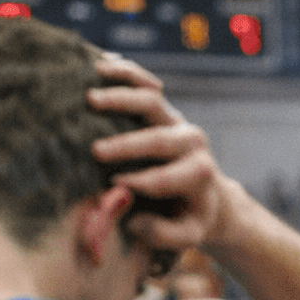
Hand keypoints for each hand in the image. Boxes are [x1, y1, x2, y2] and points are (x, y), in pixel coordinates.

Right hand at [88, 54, 228, 253]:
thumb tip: (133, 220)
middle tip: (96, 151)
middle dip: (128, 144)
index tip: (116, 186)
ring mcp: (178, 122)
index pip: (169, 177)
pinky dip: (127, 72)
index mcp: (199, 173)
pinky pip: (147, 84)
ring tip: (89, 97)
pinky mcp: (164, 110)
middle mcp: (192, 142)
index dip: (143, 181)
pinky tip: (100, 64)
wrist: (209, 196)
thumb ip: (164, 233)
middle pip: (160, 137)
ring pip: (153, 100)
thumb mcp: (187, 235)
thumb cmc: (191, 217)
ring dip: (121, 97)